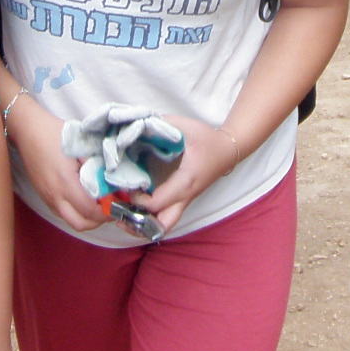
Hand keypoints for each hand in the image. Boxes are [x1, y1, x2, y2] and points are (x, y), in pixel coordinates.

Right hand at [7, 97, 99, 232]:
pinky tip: (83, 197)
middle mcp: (55, 196)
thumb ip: (96, 165)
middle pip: (80, 224)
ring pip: (70, 220)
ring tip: (98, 203)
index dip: (106, 212)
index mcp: (65, 183)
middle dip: (98, 221)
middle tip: (109, 207)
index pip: (89, 211)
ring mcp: (47, 197)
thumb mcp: (81, 146)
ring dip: (86, 217)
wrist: (28, 130)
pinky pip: (62, 212)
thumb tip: (111, 179)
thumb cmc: (54, 133)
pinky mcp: (43, 196)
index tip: (118, 203)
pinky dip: (75, 212)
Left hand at [130, 116, 240, 233]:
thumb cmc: (208, 140)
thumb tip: (136, 123)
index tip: (128, 186)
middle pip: (162, 227)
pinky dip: (150, 219)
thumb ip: (160, 124)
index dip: (137, 199)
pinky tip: (136, 208)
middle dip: (138, 226)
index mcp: (184, 182)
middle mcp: (184, 198)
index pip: (156, 203)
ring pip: (164, 227)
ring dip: (143, 225)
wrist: (228, 150)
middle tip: (121, 214)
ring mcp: (184, 202)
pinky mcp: (183, 201)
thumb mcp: (186, 127)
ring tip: (125, 215)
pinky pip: (165, 217)